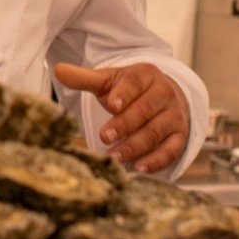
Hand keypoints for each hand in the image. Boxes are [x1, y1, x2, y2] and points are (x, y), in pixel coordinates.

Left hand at [54, 62, 190, 173]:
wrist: (164, 94)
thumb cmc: (130, 89)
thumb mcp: (109, 80)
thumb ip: (85, 78)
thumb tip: (58, 70)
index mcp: (145, 75)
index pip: (135, 83)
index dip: (124, 93)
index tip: (111, 105)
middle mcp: (164, 93)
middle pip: (145, 109)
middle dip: (124, 124)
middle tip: (104, 137)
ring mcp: (174, 115)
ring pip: (156, 131)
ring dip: (135, 146)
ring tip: (114, 157)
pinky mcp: (180, 135)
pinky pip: (172, 149)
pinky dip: (157, 160)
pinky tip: (139, 168)